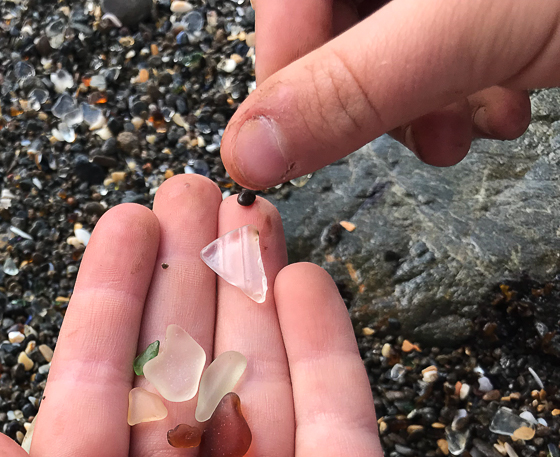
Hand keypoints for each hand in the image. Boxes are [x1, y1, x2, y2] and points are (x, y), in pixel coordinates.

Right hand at [220, 0, 559, 188]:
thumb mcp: (467, 25)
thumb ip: (354, 84)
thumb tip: (248, 150)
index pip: (283, 4)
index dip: (282, 76)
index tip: (292, 146)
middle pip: (333, 30)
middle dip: (372, 98)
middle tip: (414, 131)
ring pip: (389, 49)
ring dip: (424, 107)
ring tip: (472, 124)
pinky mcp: (477, 9)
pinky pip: (439, 51)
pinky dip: (462, 92)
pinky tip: (500, 105)